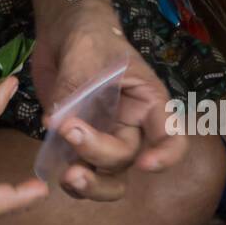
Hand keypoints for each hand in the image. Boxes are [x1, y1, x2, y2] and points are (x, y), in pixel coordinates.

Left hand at [31, 0, 186, 200]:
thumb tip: (55, 122)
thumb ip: (73, 92)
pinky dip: (72, 183)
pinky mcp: (81, 151)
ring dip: (91, 185)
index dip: (164, 156)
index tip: (144, 164)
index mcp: (147, 103)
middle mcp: (131, 128)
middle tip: (71, 134)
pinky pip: (83, 179)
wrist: (64, 39)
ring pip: (108, 179)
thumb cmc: (89, 40)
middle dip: (100, 154)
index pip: (171, 136)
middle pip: (127, 159)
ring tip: (69, 176)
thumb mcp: (86, 57)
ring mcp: (106, 142)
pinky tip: (58, 172)